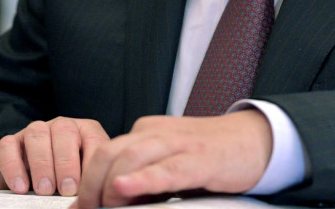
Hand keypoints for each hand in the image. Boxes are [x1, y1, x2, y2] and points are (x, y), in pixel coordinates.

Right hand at [0, 117, 109, 195]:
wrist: (46, 189)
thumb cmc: (71, 184)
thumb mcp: (85, 180)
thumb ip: (90, 180)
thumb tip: (91, 193)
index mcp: (87, 132)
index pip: (93, 139)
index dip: (90, 162)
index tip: (84, 185)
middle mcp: (62, 126)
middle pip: (64, 130)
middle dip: (65, 162)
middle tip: (65, 189)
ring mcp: (35, 131)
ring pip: (36, 134)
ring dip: (41, 164)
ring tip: (44, 190)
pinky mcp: (12, 142)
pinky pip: (7, 146)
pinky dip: (12, 167)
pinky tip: (21, 188)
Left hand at [72, 110, 272, 208]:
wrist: (255, 140)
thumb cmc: (210, 157)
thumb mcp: (168, 166)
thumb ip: (142, 179)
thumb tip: (112, 202)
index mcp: (145, 133)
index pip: (104, 153)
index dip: (86, 183)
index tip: (79, 208)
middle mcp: (156, 133)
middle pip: (109, 153)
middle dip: (91, 186)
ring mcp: (178, 143)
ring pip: (131, 157)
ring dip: (110, 187)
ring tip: (105, 208)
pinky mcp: (200, 158)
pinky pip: (167, 169)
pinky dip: (143, 180)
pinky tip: (124, 188)